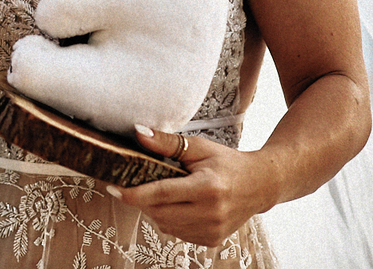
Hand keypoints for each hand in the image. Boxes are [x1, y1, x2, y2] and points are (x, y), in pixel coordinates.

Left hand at [109, 126, 270, 246]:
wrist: (260, 185)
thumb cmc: (226, 162)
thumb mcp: (198, 147)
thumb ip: (166, 143)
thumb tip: (137, 133)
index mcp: (208, 188)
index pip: (161, 193)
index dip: (133, 193)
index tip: (113, 188)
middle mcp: (212, 213)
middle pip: (159, 212)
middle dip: (142, 199)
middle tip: (138, 184)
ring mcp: (213, 230)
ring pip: (165, 225)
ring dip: (155, 210)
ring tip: (164, 192)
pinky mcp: (213, 240)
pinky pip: (177, 233)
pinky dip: (169, 220)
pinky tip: (177, 205)